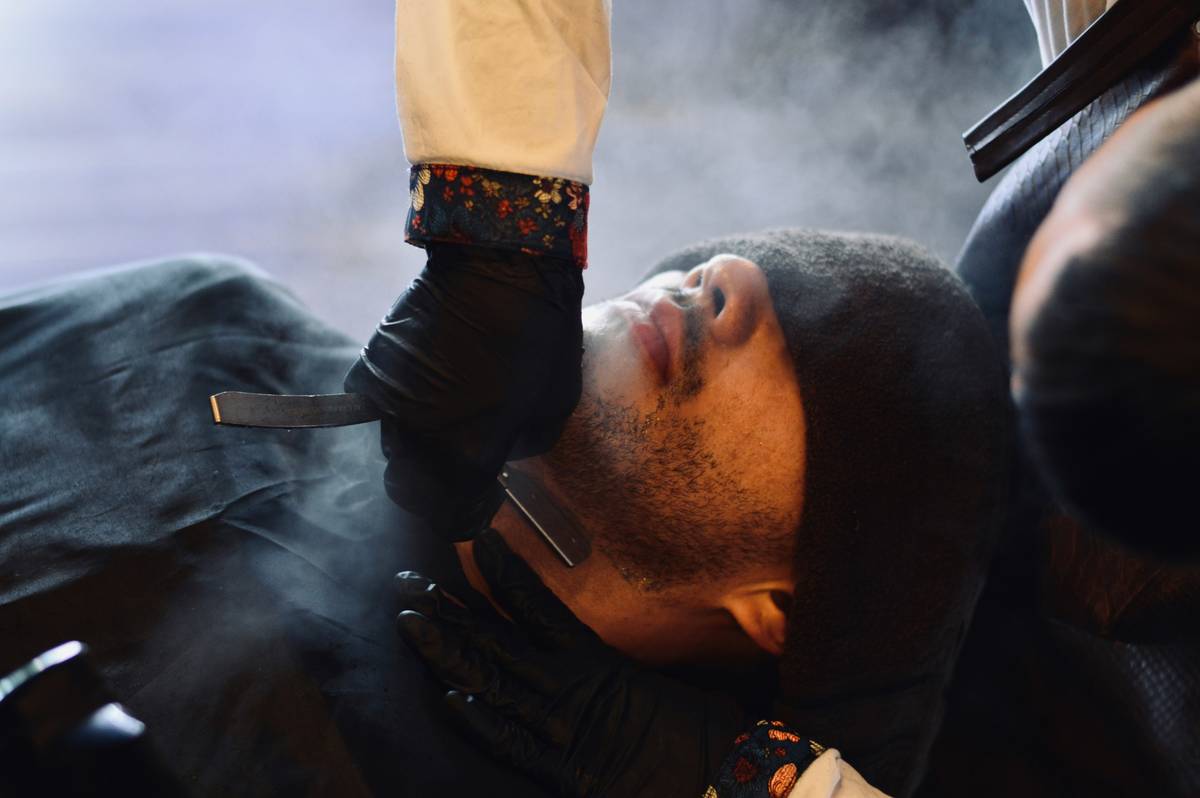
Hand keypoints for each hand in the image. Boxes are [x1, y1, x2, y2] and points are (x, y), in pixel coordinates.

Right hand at [345, 244, 582, 536]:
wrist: (499, 265)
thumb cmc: (541, 335)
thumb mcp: (553, 405)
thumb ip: (521, 446)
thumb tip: (500, 455)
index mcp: (469, 452)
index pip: (447, 517)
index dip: (464, 518)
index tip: (480, 502)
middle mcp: (421, 436)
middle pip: (410, 490)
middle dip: (435, 488)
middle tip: (462, 464)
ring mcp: (392, 403)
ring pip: (394, 448)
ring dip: (419, 445)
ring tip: (451, 414)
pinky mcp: (374, 369)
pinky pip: (378, 408)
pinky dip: (399, 406)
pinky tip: (428, 383)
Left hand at [394, 531, 745, 797]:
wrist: (722, 778)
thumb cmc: (687, 733)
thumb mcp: (638, 688)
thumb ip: (596, 670)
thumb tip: (558, 640)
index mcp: (590, 662)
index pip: (537, 607)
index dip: (503, 576)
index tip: (475, 542)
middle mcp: (569, 685)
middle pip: (497, 639)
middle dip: (449, 611)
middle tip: (407, 580)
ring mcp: (563, 725)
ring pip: (493, 680)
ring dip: (449, 650)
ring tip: (410, 619)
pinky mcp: (565, 770)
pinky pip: (514, 744)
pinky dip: (483, 722)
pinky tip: (451, 698)